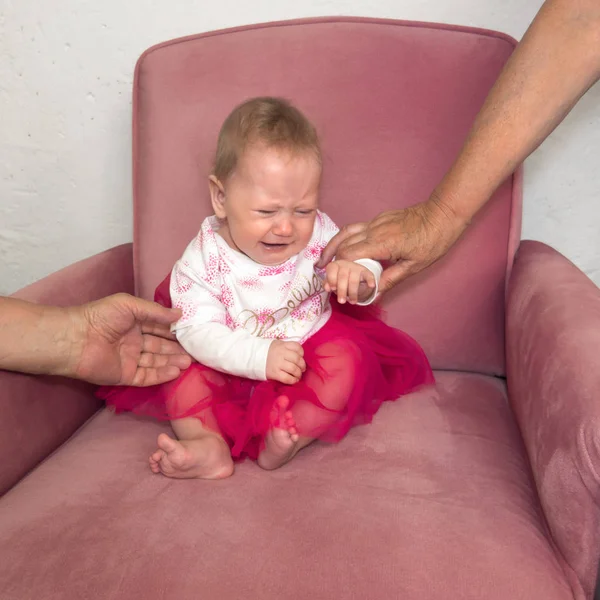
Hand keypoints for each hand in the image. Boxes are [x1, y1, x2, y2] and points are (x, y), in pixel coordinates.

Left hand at [68, 293, 191, 385]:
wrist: (74, 339)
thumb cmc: (100, 316)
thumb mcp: (130, 305)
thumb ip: (156, 311)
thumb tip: (180, 314)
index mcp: (134, 323)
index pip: (159, 328)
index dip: (175, 331)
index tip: (193, 333)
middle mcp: (134, 342)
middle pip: (160, 347)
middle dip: (177, 349)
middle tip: (196, 352)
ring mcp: (129, 360)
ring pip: (156, 362)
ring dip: (172, 362)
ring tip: (188, 362)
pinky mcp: (124, 376)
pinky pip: (146, 376)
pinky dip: (161, 375)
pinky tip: (175, 372)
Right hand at [266, 340, 305, 384]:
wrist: (253, 357)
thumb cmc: (267, 352)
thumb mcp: (277, 345)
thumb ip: (287, 348)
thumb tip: (299, 356)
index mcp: (283, 345)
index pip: (297, 347)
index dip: (301, 353)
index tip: (301, 357)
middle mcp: (281, 353)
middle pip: (297, 359)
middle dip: (302, 365)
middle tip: (302, 369)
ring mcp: (278, 364)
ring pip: (294, 369)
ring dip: (299, 374)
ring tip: (298, 375)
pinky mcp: (274, 373)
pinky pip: (287, 378)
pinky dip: (293, 380)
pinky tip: (294, 380)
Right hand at [317, 196, 467, 294]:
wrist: (443, 213)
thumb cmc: (433, 240)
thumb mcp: (414, 266)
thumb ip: (391, 279)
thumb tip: (375, 294)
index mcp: (382, 243)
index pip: (349, 255)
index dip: (338, 269)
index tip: (334, 281)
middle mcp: (374, 230)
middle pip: (343, 244)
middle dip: (332, 260)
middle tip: (325, 275)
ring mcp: (375, 222)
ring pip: (346, 232)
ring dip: (332, 245)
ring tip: (323, 258)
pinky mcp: (379, 218)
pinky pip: (356, 228)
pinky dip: (345, 238)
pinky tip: (343, 246)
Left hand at [323, 260, 375, 303]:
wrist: (353, 273)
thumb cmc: (339, 279)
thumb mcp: (332, 281)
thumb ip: (328, 284)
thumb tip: (327, 288)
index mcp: (335, 265)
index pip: (332, 269)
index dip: (332, 279)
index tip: (333, 289)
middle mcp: (345, 264)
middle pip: (343, 276)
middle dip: (342, 290)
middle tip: (341, 301)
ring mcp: (356, 267)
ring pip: (354, 279)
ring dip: (353, 292)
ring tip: (352, 302)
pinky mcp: (366, 271)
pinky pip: (369, 275)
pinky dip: (370, 280)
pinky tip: (371, 286)